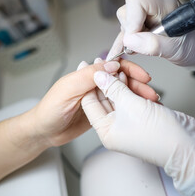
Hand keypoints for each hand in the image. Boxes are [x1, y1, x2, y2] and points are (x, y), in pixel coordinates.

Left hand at [30, 59, 158, 146]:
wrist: (44, 132)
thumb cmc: (50, 109)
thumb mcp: (69, 89)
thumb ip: (89, 75)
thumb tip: (112, 64)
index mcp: (86, 74)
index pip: (113, 66)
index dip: (129, 69)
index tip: (142, 76)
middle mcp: (94, 84)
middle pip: (121, 80)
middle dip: (138, 84)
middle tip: (150, 92)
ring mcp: (99, 98)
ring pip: (123, 93)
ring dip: (137, 96)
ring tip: (150, 102)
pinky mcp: (102, 112)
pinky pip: (119, 106)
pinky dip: (131, 107)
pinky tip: (140, 110)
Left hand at [82, 70, 194, 195]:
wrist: (189, 145)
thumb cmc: (160, 135)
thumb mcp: (130, 105)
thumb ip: (113, 88)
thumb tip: (99, 75)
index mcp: (106, 131)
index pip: (90, 103)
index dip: (90, 82)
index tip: (91, 65)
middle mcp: (115, 128)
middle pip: (105, 98)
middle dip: (108, 80)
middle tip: (108, 62)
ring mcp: (129, 123)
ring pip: (120, 97)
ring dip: (123, 83)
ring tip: (123, 68)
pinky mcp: (142, 117)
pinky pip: (133, 100)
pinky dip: (134, 89)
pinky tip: (135, 77)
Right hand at [107, 0, 194, 69]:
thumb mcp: (177, 49)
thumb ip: (153, 45)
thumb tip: (130, 40)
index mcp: (165, 4)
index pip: (136, 1)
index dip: (132, 21)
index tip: (136, 39)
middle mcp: (154, 5)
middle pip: (127, 11)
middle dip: (130, 31)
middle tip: (143, 45)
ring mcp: (148, 14)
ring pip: (124, 22)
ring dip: (129, 38)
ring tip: (145, 48)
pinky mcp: (143, 24)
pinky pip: (126, 31)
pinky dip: (125, 43)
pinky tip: (125, 52)